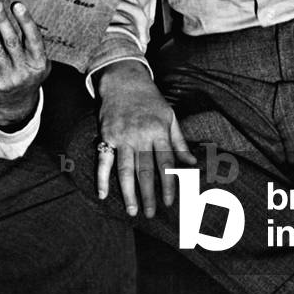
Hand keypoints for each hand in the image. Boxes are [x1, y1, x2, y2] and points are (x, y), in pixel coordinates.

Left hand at [0, 0, 49, 128]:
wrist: (17, 104)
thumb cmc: (28, 74)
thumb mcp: (38, 62)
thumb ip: (32, 43)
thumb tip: (19, 14)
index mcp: (39, 63)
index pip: (33, 38)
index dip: (25, 21)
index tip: (17, 5)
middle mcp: (24, 70)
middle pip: (11, 41)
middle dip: (2, 21)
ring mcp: (7, 77)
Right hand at [96, 62, 195, 216]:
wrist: (123, 79)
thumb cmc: (150, 99)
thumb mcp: (169, 116)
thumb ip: (179, 142)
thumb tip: (191, 163)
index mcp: (159, 131)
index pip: (165, 163)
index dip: (168, 184)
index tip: (169, 202)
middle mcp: (140, 135)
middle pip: (145, 170)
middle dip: (148, 194)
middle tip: (150, 214)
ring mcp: (122, 136)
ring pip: (125, 169)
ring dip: (128, 192)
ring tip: (132, 210)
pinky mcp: (106, 135)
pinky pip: (103, 159)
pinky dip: (101, 177)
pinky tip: (102, 194)